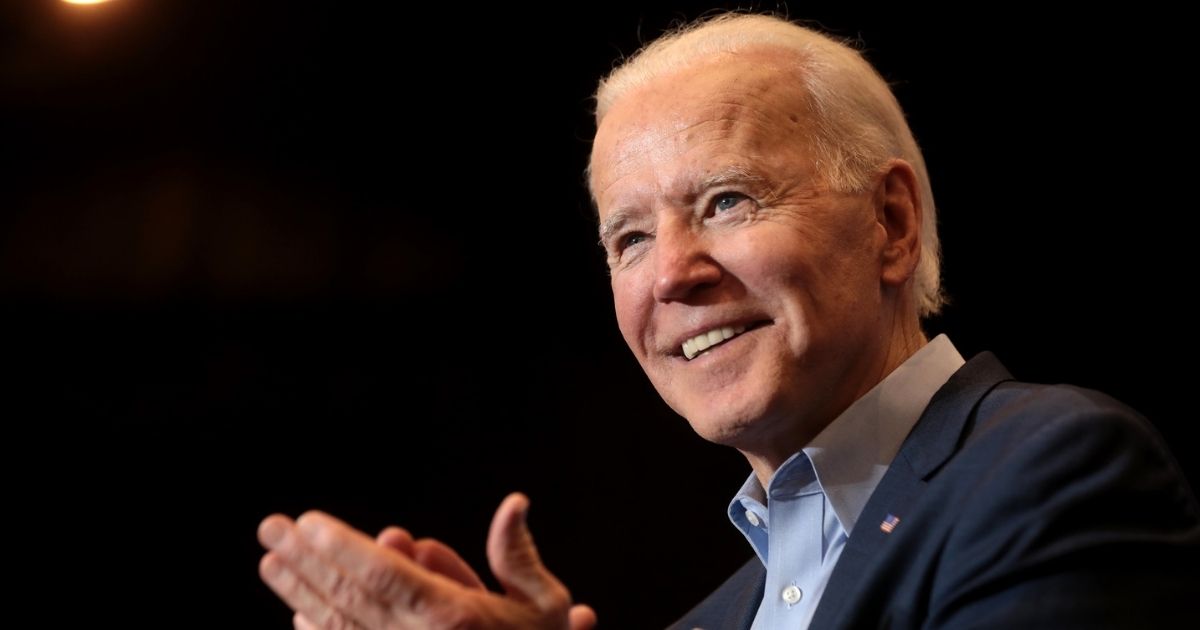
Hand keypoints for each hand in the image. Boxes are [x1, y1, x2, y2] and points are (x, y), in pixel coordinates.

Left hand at [258, 493, 596, 628]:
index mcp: (455, 618)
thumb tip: (515, 503)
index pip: (386, 577)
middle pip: (349, 596)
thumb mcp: (544, 607)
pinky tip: (297, 615)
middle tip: (270, 528)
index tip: (310, 523)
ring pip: (338, 626)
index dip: (344, 549)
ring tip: (272, 562)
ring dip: (301, 591)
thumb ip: (518, 556)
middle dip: (306, 559)